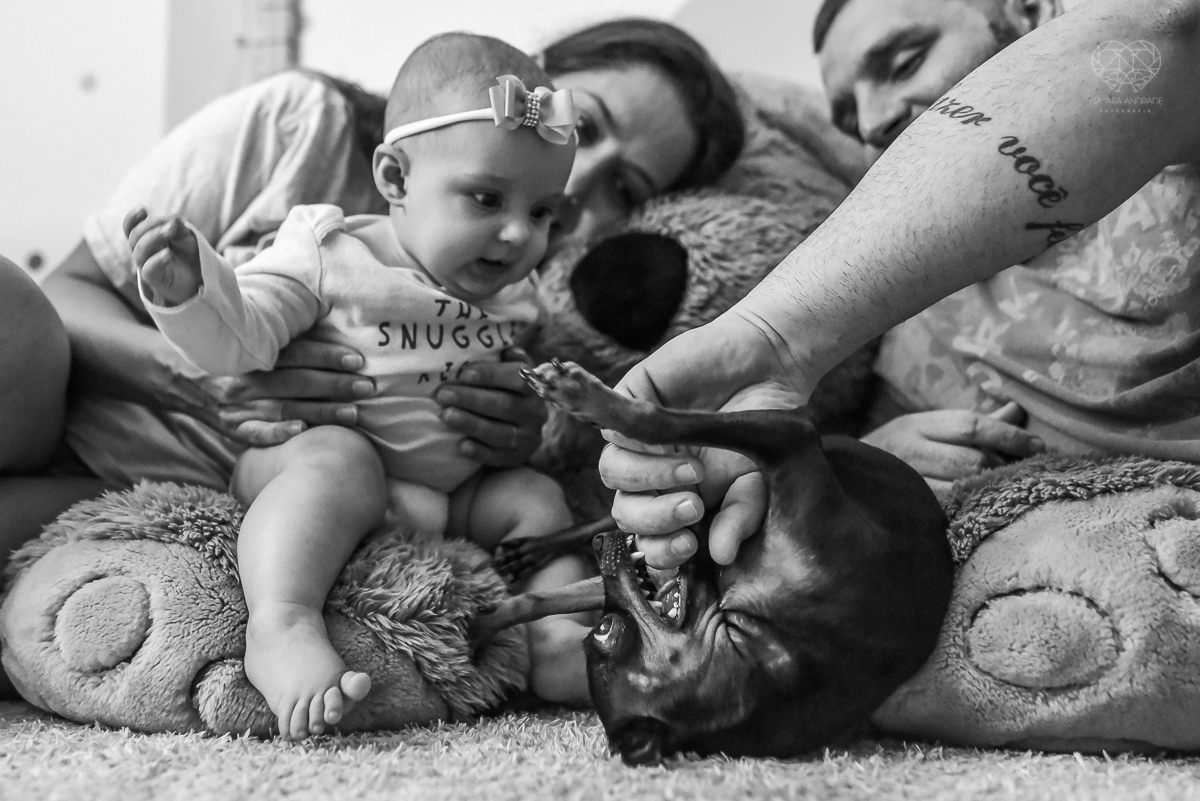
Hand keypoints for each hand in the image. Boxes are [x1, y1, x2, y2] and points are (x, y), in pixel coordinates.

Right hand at [123, 208, 201, 305]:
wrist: (202, 277)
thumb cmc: (189, 254)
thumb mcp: (184, 235)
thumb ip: (176, 225)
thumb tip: (171, 219)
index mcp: (145, 239)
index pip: (131, 228)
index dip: (132, 219)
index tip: (142, 210)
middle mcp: (143, 253)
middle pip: (134, 237)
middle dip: (150, 226)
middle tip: (171, 224)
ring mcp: (147, 266)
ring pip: (140, 252)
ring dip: (154, 238)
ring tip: (170, 230)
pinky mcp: (155, 281)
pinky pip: (149, 270)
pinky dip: (156, 260)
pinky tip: (167, 253)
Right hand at [165, 337, 376, 446]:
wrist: (176, 375)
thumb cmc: (227, 353)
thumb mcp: (248, 336)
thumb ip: (282, 334)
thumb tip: (327, 319)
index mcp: (252, 352)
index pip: (296, 353)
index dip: (328, 355)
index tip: (358, 359)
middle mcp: (245, 378)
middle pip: (297, 382)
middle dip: (336, 385)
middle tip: (368, 387)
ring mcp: (237, 406)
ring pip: (285, 408)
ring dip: (321, 412)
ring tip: (354, 414)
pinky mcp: (231, 428)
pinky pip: (254, 434)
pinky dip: (276, 433)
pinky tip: (301, 431)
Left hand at [434, 348, 546, 466]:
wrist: (522, 429)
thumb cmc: (509, 392)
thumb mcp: (513, 373)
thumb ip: (509, 360)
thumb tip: (506, 348)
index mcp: (535, 388)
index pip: (518, 379)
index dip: (492, 375)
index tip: (464, 374)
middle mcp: (536, 413)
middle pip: (505, 405)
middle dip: (472, 399)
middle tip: (443, 394)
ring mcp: (528, 438)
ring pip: (501, 433)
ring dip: (472, 423)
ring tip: (446, 415)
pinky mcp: (517, 458)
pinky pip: (498, 457)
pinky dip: (479, 452)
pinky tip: (461, 445)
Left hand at [599, 312, 806, 569]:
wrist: (768, 366)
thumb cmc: (762, 428)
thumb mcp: (758, 482)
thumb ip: (739, 518)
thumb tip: (721, 557)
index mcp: (675, 502)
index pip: (652, 540)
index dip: (662, 551)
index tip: (689, 545)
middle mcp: (650, 476)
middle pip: (626, 512)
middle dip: (654, 517)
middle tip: (692, 506)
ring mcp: (636, 440)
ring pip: (612, 474)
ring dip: (648, 478)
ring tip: (691, 469)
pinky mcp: (628, 402)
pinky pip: (611, 429)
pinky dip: (631, 440)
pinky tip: (666, 442)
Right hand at [860, 402, 1045, 496]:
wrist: (843, 477)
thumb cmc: (897, 450)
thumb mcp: (927, 427)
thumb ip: (972, 424)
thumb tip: (1015, 411)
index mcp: (917, 425)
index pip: (970, 425)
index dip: (1009, 436)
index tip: (1038, 446)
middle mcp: (908, 450)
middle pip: (969, 459)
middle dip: (1003, 466)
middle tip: (1029, 471)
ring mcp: (905, 483)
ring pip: (959, 489)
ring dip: (990, 490)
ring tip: (1014, 490)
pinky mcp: (906, 511)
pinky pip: (946, 513)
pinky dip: (969, 510)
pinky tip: (985, 509)